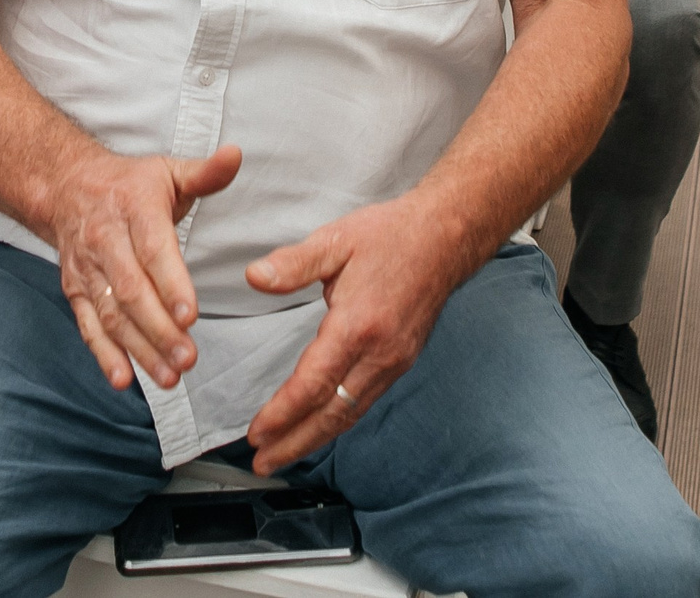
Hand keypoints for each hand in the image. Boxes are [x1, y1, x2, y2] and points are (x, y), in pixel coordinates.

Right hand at [53, 142, 241, 391]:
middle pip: (131, 289)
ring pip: (112, 314)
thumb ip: (205, 172)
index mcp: (133, 207)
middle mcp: (105, 239)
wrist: (65, 186)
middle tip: (188, 359)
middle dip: (159, 328)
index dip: (170, 283)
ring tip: (169, 377)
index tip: (191, 314)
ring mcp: (88, 268)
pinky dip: (103, 354)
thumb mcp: (167, 171)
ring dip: (139, 348)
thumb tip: (236, 155)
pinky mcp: (76, 290)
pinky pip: (88, 325)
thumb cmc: (128, 184)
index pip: (152, 249)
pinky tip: (123, 379)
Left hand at [240, 192, 471, 470]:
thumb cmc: (391, 236)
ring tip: (282, 454)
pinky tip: (319, 428)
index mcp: (358, 325)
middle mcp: (380, 353)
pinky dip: (338, 423)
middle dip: (294, 443)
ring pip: (350, 414)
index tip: (257, 433)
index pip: (314, 383)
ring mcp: (394, 361)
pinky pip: (364, 403)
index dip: (283, 413)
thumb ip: (293, 263)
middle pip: (332, 414)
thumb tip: (255, 277)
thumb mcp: (335, 240)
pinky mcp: (400, 362)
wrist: (444, 238)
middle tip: (262, 463)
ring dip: (314, 439)